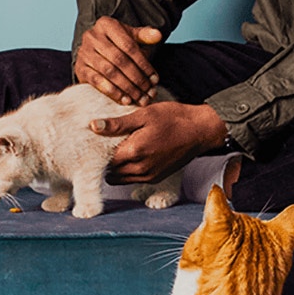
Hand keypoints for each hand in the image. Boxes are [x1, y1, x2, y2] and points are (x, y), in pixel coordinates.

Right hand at [75, 16, 162, 105]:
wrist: (95, 51)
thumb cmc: (117, 44)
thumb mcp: (130, 36)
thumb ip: (144, 36)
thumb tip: (158, 35)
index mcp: (106, 24)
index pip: (129, 46)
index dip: (144, 64)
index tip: (155, 79)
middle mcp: (92, 36)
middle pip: (119, 60)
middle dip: (137, 78)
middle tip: (149, 92)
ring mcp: (84, 53)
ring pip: (109, 72)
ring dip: (127, 87)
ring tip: (140, 98)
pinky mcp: (80, 68)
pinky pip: (97, 81)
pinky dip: (112, 92)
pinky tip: (125, 99)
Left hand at [90, 102, 227, 183]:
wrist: (200, 130)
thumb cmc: (173, 118)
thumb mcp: (143, 115)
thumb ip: (117, 124)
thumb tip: (93, 126)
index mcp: (134, 152)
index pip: (104, 160)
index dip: (97, 152)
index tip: (96, 142)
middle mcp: (140, 168)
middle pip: (110, 172)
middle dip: (104, 162)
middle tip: (105, 146)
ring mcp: (149, 176)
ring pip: (120, 179)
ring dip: (116, 169)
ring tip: (118, 151)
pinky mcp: (156, 178)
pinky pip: (133, 180)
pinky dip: (128, 172)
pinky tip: (132, 156)